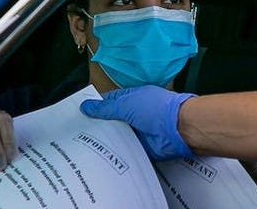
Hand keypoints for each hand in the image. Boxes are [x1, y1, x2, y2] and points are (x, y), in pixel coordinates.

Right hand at [79, 86, 195, 160]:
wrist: (179, 128)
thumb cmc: (157, 108)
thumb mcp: (126, 104)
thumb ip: (105, 108)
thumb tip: (86, 106)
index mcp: (131, 99)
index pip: (109, 103)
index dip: (94, 108)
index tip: (79, 115)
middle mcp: (134, 115)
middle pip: (112, 122)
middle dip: (98, 127)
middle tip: (77, 134)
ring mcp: (138, 132)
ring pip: (117, 137)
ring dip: (106, 141)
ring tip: (84, 147)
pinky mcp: (142, 148)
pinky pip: (126, 151)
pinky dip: (117, 153)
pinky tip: (102, 157)